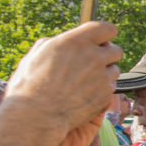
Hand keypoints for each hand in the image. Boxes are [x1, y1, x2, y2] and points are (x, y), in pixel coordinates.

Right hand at [5, 22, 122, 145]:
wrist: (35, 116)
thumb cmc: (29, 86)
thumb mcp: (35, 56)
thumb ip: (54, 44)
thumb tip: (62, 41)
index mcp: (75, 42)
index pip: (106, 29)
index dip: (106, 34)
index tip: (102, 39)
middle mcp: (93, 57)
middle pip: (116, 50)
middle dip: (107, 56)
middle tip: (93, 63)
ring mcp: (102, 76)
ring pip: (115, 70)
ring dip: (104, 74)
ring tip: (84, 83)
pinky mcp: (105, 94)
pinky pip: (111, 89)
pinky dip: (101, 91)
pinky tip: (84, 96)